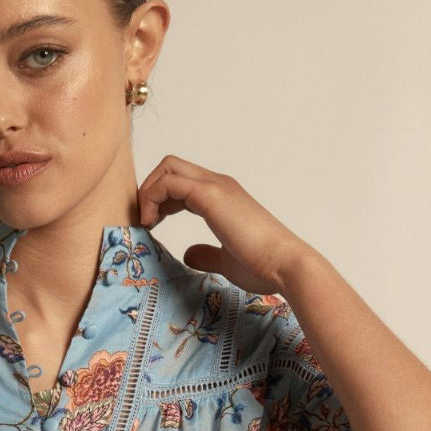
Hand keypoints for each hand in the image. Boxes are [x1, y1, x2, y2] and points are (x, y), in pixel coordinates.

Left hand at [138, 154, 314, 294]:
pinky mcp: (211, 196)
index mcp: (223, 196)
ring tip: (146, 222)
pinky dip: (152, 198)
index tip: (154, 224)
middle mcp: (219, 184)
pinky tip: (152, 223)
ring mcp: (216, 186)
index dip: (161, 198)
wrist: (284, 265)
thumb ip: (207, 254)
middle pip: (171, 166)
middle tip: (146, 220)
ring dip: (148, 192)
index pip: (182, 180)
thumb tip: (189, 253)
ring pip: (167, 168)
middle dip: (150, 189)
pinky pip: (169, 182)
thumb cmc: (262, 265)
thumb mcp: (226, 260)